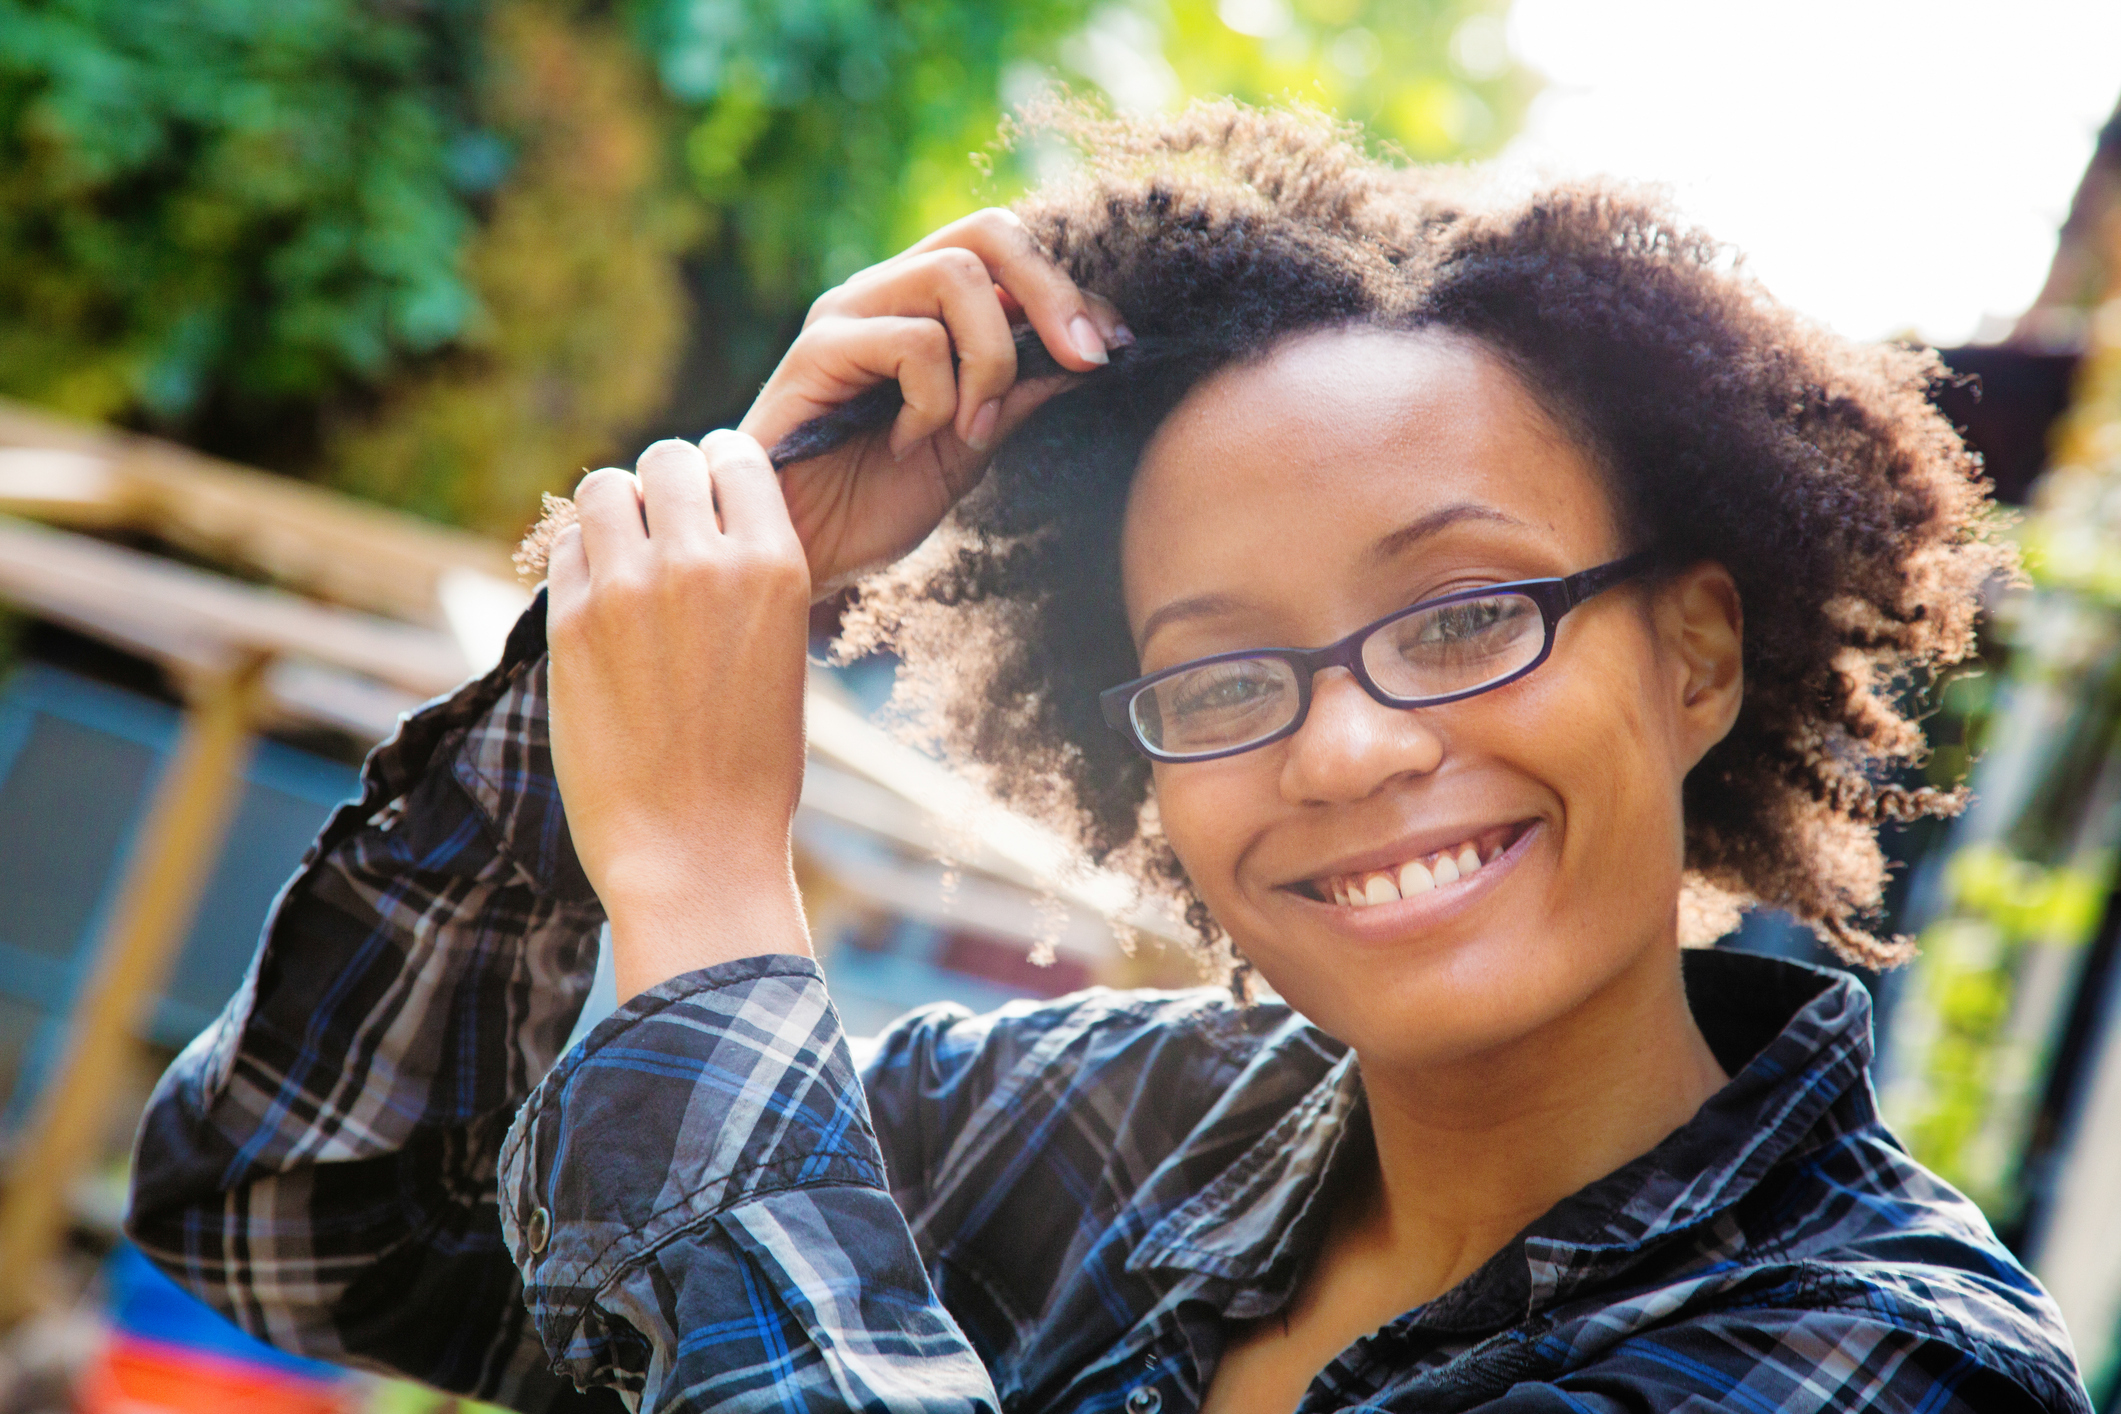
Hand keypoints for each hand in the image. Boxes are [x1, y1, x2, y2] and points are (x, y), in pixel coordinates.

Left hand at [546, 432, 812, 1000]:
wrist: (695, 851)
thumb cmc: (752, 766)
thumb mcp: (782, 652)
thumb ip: (747, 577)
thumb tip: (703, 520)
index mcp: (774, 565)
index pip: (737, 457)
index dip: (721, 471)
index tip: (711, 500)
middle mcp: (702, 561)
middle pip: (668, 458)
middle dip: (666, 484)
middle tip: (664, 527)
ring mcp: (629, 587)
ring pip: (605, 487)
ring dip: (616, 510)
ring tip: (625, 554)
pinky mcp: (572, 623)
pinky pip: (568, 548)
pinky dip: (581, 559)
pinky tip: (597, 600)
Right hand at [739, 207, 1129, 592]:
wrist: (800, 554)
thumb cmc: (871, 503)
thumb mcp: (972, 445)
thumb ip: (1020, 391)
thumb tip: (1096, 349)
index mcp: (921, 306)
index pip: (1008, 252)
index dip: (1072, 292)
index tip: (1114, 349)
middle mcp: (883, 291)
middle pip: (988, 232)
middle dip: (1054, 293)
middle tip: (1084, 359)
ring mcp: (847, 312)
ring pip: (957, 278)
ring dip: (990, 361)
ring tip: (970, 430)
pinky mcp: (818, 349)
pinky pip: (914, 343)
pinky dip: (934, 401)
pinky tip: (904, 444)